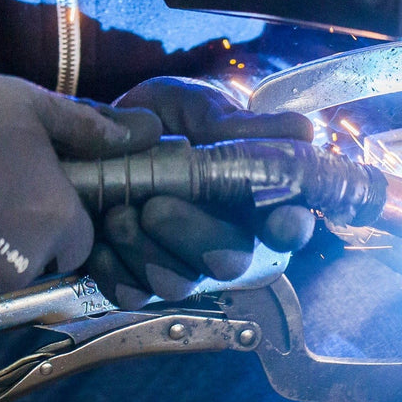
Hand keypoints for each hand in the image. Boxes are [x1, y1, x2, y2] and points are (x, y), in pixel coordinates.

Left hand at [86, 77, 315, 307]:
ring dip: (145, 250)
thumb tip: (302, 131)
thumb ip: (238, 124)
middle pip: (230, 261)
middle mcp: (226, 237)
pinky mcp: (137, 280)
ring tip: (117, 212)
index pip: (288, 223)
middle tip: (155, 205)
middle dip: (193, 235)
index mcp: (252, 196)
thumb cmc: (163, 116)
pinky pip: (131, 294)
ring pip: (177, 283)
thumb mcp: (196, 106)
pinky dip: (112, 267)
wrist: (99, 133)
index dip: (288, 226)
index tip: (279, 221)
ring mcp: (182, 263)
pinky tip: (100, 235)